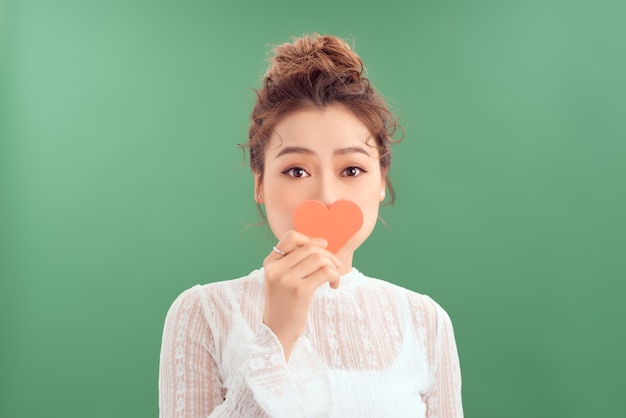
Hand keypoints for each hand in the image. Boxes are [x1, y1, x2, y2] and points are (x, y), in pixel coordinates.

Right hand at [262, 230, 340, 360]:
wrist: (277, 333)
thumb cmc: (284, 306)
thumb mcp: (280, 281)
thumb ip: (292, 263)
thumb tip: (320, 243)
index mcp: (270, 263)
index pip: (291, 237)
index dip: (310, 239)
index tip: (323, 248)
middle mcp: (276, 269)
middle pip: (310, 248)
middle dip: (328, 255)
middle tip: (335, 267)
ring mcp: (287, 279)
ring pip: (319, 258)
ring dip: (333, 266)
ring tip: (334, 278)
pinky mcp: (300, 291)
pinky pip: (326, 272)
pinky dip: (335, 276)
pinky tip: (334, 285)